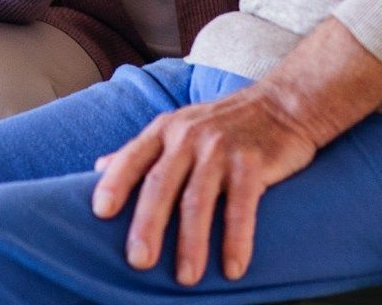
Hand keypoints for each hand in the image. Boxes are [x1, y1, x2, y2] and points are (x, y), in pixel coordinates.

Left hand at [90, 85, 320, 285]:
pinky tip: (233, 268)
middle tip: (139, 261)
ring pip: (199, 199)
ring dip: (191, 242)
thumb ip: (141, 150)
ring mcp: (221, 148)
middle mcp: (189, 136)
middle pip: (162, 184)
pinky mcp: (253, 162)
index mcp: (165, 130)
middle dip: (148, 224)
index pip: (133, 157)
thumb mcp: (178, 126)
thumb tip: (98, 169)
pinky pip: (242, 206)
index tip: (100, 212)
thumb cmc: (222, 123)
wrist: (283, 103)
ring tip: (186, 278)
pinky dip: (237, 239)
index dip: (115, 183)